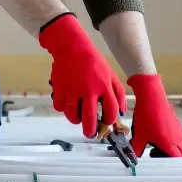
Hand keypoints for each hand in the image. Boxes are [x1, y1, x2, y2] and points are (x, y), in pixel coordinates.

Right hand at [39, 12, 126, 136]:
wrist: (72, 47)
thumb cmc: (93, 62)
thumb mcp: (110, 74)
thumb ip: (118, 93)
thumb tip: (122, 112)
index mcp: (104, 86)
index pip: (111, 111)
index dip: (110, 120)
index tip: (107, 121)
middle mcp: (89, 90)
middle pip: (90, 120)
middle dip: (91, 132)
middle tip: (90, 133)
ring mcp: (73, 90)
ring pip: (73, 116)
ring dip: (76, 120)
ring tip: (78, 117)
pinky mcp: (59, 89)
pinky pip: (60, 108)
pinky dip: (63, 107)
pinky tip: (67, 101)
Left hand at [128, 73, 181, 156]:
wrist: (151, 98)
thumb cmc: (147, 116)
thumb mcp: (139, 136)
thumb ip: (137, 148)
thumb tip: (135, 156)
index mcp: (170, 144)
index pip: (178, 159)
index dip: (169, 161)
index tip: (158, 158)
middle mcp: (178, 138)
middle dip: (175, 157)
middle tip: (160, 153)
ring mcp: (180, 130)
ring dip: (180, 149)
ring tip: (165, 146)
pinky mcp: (178, 123)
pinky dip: (180, 140)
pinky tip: (166, 136)